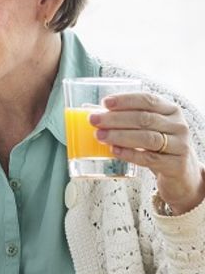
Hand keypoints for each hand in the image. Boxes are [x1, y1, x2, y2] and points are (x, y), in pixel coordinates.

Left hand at [90, 92, 204, 213]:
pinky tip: (114, 151)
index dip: (126, 100)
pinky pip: (149, 158)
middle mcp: (178, 125)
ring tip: (100, 136)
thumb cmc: (158, 147)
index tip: (105, 103)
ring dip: (120, 136)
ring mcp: (179, 145)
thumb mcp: (149, 129)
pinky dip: (129, 154)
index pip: (148, 100)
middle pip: (144, 119)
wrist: (181, 173)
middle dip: (116, 119)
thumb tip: (93, 111)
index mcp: (170, 111)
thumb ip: (129, 120)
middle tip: (94, 120)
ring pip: (147, 138)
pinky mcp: (176, 164)